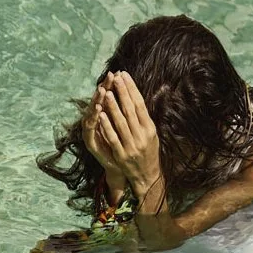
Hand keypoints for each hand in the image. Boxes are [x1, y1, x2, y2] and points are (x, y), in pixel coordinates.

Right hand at [82, 75, 125, 197]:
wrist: (119, 169)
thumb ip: (123, 110)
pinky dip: (95, 119)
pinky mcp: (89, 141)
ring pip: (92, 112)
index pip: (106, 96)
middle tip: (109, 77)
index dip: (112, 84)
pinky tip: (99, 111)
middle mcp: (95, 121)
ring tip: (102, 90)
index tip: (118, 73)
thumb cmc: (124, 146)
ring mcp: (90, 131)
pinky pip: (92, 128)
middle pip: (98, 100)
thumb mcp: (125, 126)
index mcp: (103, 115)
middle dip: (104, 88)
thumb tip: (129, 89)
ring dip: (97, 100)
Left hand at [94, 70, 162, 202]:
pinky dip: (107, 126)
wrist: (148, 177)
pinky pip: (113, 138)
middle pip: (131, 110)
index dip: (132, 89)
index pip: (140, 104)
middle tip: (115, 78)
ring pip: (121, 123)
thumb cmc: (148, 151)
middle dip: (122, 92)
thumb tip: (136, 96)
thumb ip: (143, 117)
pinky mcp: (122, 155)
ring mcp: (131, 146)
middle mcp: (142, 136)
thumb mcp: (151, 133)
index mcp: (150, 128)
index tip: (124, 75)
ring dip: (113, 107)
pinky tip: (101, 115)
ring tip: (107, 92)